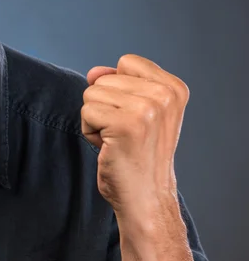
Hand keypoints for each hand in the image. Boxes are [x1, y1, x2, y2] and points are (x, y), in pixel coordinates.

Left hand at [81, 54, 189, 224]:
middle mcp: (165, 94)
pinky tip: (110, 148)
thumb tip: (94, 72)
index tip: (134, 117)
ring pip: (91, 94)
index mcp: (174, 88)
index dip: (118, 89)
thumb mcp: (136, 111)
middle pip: (103, 79)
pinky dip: (90, 132)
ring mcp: (147, 108)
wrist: (146, 199)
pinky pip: (86, 112)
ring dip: (96, 120)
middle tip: (124, 135)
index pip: (126, 62)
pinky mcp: (127, 124)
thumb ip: (118, 84)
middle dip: (104, 107)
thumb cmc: (138, 156)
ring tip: (117, 141)